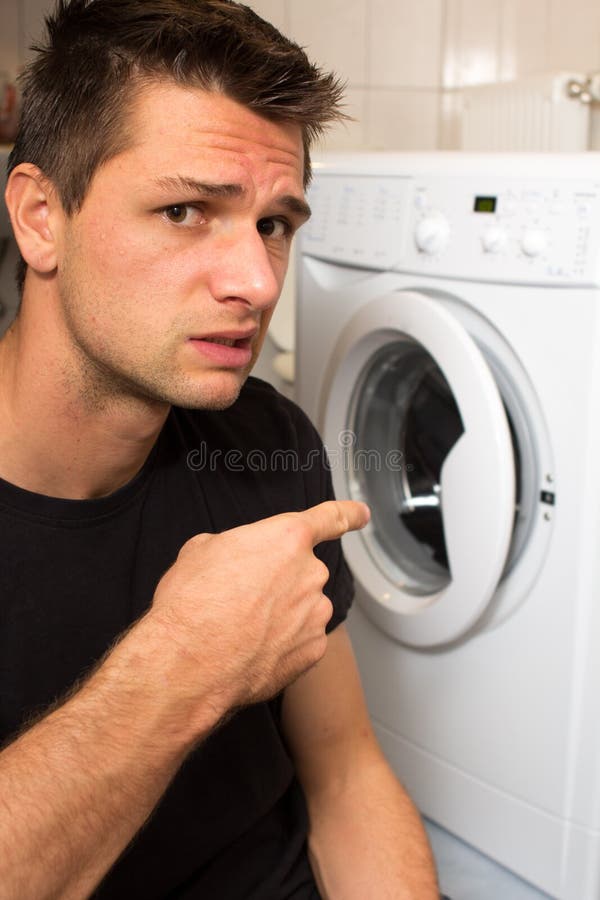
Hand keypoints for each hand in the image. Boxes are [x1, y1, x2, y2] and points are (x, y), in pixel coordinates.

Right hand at [148, 500, 369, 716]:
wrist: (190, 663)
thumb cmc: (192, 604)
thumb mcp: (202, 550)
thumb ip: (235, 546)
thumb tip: (236, 560)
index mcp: (287, 539)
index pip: (329, 518)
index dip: (348, 514)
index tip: (361, 514)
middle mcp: (310, 573)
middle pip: (301, 572)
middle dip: (276, 584)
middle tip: (240, 599)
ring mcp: (315, 614)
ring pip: (301, 609)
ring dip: (279, 616)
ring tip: (240, 629)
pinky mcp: (313, 650)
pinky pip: (301, 640)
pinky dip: (281, 645)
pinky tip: (251, 650)